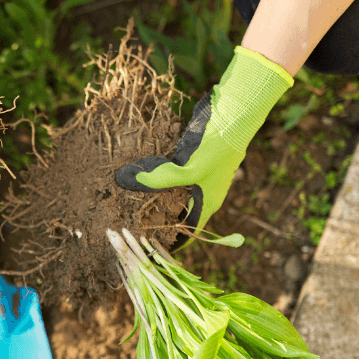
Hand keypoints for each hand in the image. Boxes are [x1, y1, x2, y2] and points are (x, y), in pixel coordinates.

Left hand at [115, 46, 293, 237]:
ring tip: (128, 198)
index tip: (149, 245)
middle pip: (179, 211)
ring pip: (175, 190)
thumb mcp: (185, 169)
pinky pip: (174, 171)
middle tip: (130, 221)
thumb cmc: (215, 147)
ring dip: (156, 193)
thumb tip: (123, 181)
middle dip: (158, 217)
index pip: (189, 232)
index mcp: (207, 203)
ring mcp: (201, 173)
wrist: (235, 112)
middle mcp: (205, 191)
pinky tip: (141, 171)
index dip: (171, 242)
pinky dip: (160, 173)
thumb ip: (156, 180)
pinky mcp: (195, 157)